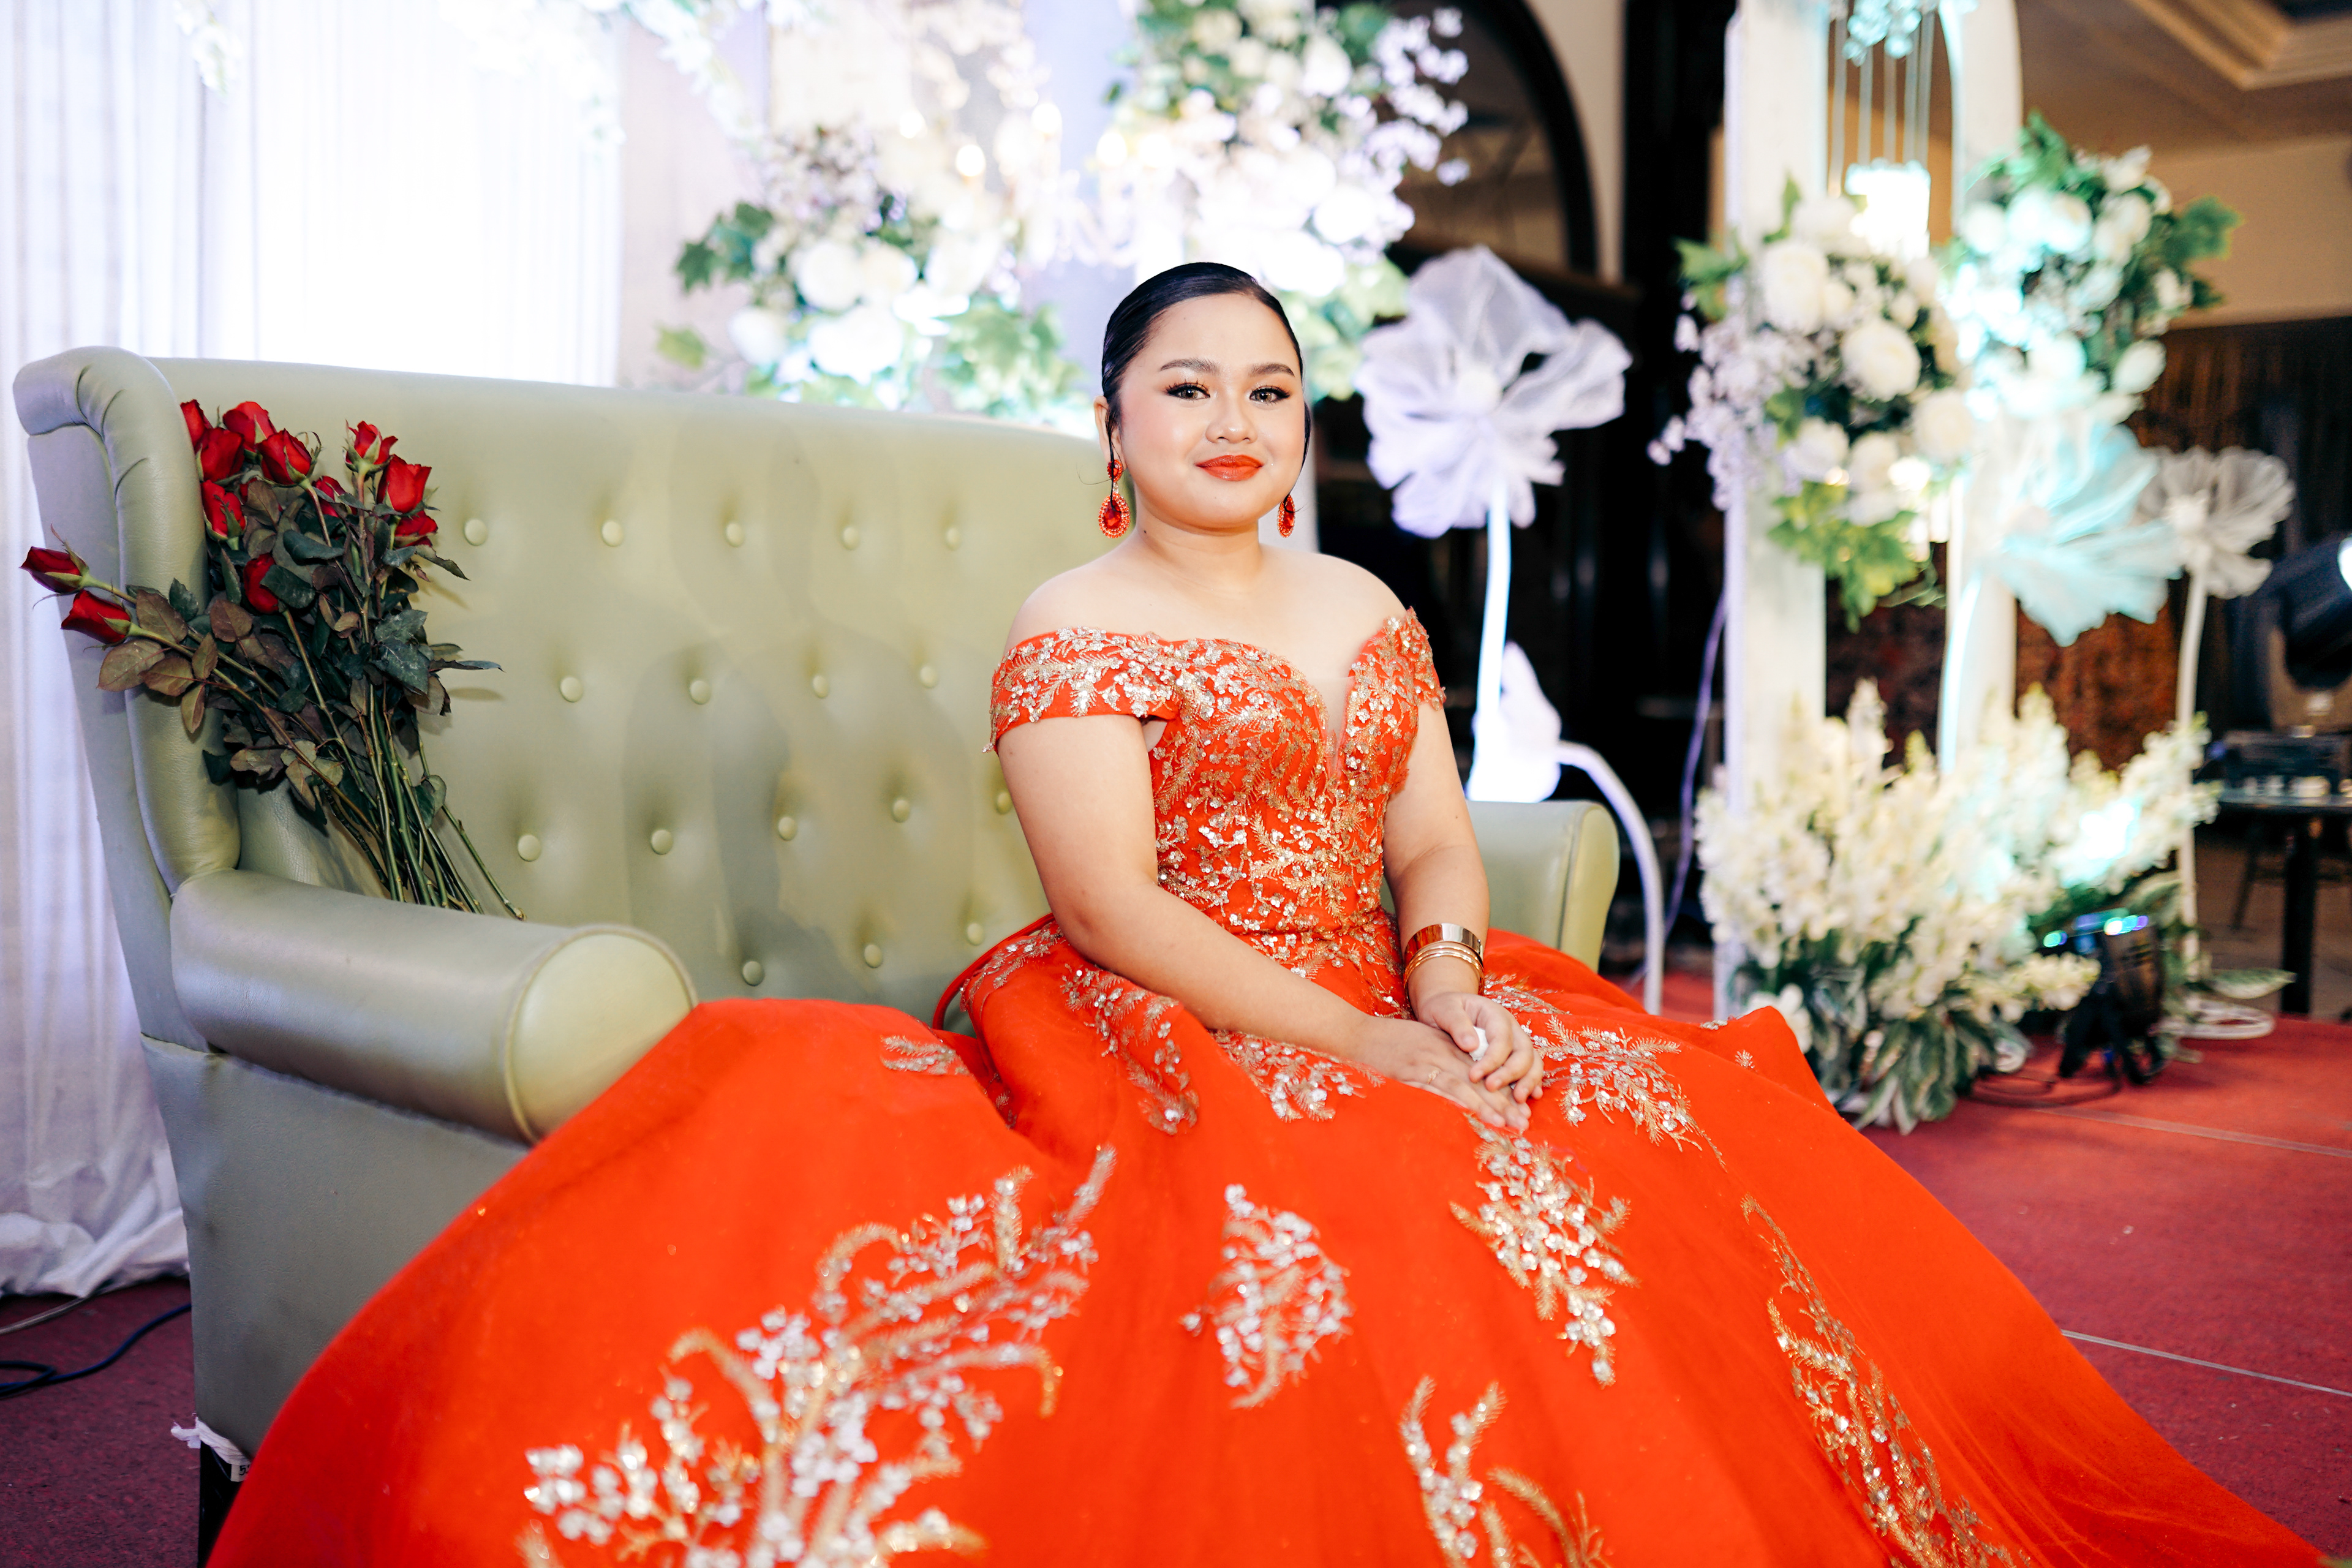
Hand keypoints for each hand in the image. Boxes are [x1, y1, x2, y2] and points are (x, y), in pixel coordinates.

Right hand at [1346, 1015, 1528, 1131]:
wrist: (1357, 1033)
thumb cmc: (1387, 1043)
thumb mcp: (1421, 1045)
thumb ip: (1443, 1060)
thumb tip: (1465, 1088)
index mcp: (1447, 1047)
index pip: (1483, 1072)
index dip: (1503, 1092)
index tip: (1522, 1110)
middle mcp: (1442, 1052)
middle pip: (1480, 1080)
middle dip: (1503, 1103)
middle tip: (1523, 1122)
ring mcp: (1427, 1062)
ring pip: (1463, 1084)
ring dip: (1486, 1105)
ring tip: (1505, 1122)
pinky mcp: (1410, 1072)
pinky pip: (1436, 1086)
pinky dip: (1454, 1098)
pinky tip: (1470, 1110)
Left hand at [1413, 990, 1540, 1105]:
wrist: (1446, 1009)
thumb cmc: (1445, 1009)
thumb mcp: (1444, 1009)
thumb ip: (1456, 1023)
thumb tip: (1471, 1045)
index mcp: (1495, 1015)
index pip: (1501, 1039)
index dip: (1491, 1060)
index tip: (1473, 1076)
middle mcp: (1511, 1029)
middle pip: (1523, 1051)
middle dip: (1511, 1073)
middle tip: (1491, 1088)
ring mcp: (1516, 1043)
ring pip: (1532, 1061)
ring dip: (1528, 1081)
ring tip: (1518, 1101)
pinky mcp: (1514, 1056)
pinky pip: (1530, 1069)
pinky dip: (1532, 1083)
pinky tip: (1529, 1098)